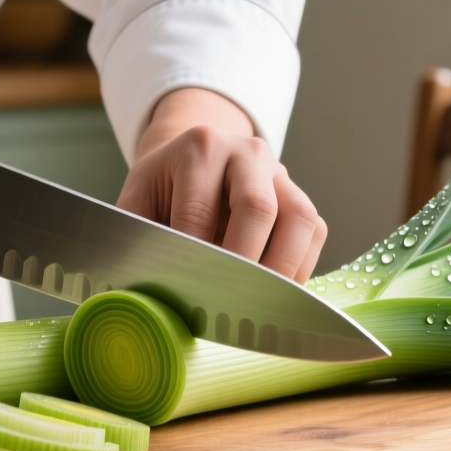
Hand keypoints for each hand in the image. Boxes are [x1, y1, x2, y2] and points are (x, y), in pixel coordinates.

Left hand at [117, 88, 326, 281]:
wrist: (195, 157)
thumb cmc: (165, 186)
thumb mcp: (139, 199)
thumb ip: (136, 236)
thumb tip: (138, 289)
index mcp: (200, 147)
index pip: (199, 209)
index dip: (194, 256)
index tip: (188, 292)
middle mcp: (247, 153)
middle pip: (258, 207)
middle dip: (244, 261)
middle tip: (228, 301)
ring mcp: (280, 174)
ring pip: (300, 218)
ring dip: (283, 267)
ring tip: (263, 302)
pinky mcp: (300, 197)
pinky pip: (314, 232)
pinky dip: (300, 266)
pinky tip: (279, 292)